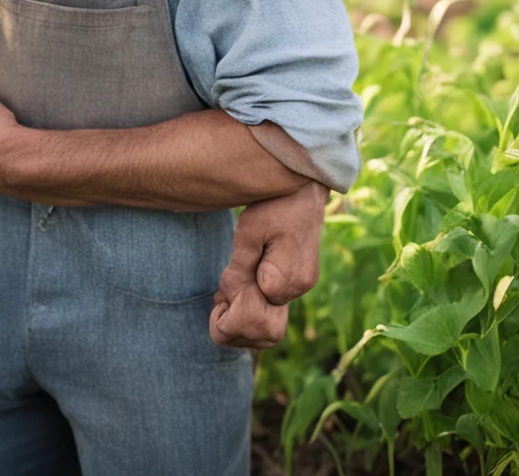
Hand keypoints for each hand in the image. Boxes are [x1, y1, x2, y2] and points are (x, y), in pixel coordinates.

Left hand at [209, 180, 328, 348]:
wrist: (302, 187)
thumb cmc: (274, 204)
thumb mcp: (249, 232)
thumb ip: (240, 268)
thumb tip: (228, 300)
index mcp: (289, 279)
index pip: (252, 315)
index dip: (231, 306)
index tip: (219, 293)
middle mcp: (300, 289)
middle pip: (264, 331)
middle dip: (235, 323)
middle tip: (217, 301)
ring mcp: (301, 286)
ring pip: (269, 326)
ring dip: (242, 318)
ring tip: (224, 296)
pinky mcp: (296, 280)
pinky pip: (272, 308)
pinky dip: (251, 306)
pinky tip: (235, 290)